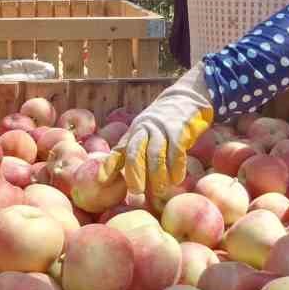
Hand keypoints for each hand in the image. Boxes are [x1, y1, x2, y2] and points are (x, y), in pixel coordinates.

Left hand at [98, 65, 213, 199]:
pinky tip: (176, 179)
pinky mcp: (180, 131)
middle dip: (135, 173)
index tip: (102, 180)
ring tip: (159, 192)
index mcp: (134, 131)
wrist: (186, 97)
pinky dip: (176, 168)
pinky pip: (176, 152)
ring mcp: (162, 129)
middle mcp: (145, 129)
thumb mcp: (145, 131)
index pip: (119, 149)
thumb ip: (136, 149)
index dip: (109, 165)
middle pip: (135, 153)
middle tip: (136, 191)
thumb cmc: (164, 122)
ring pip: (155, 155)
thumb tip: (127, 177)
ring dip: (157, 176)